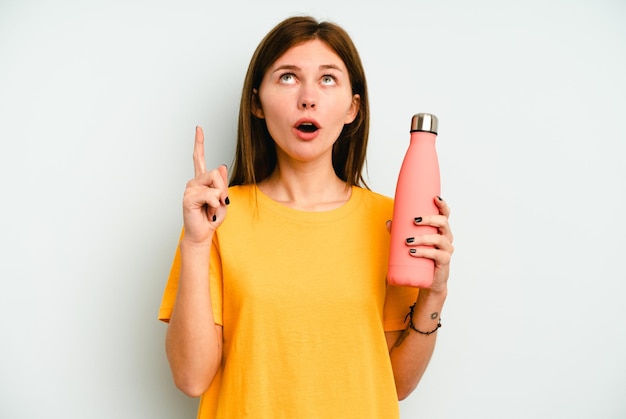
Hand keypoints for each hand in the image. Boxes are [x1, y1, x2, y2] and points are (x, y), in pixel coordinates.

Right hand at [181, 126, 228, 244]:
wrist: (203, 233)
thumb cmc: (211, 217)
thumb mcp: (223, 199)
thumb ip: (222, 183)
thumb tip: (220, 166)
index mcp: (202, 180)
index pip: (198, 158)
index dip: (199, 142)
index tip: (198, 128)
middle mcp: (194, 182)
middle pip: (215, 173)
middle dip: (222, 190)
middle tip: (217, 204)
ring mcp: (190, 188)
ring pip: (214, 184)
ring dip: (218, 199)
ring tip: (210, 208)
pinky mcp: (188, 197)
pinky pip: (210, 195)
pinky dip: (214, 204)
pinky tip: (206, 211)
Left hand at [386, 197, 453, 293]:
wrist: (429, 280)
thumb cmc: (422, 258)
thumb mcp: (411, 242)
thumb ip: (400, 232)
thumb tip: (389, 222)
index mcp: (441, 230)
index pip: (445, 214)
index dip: (443, 205)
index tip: (435, 198)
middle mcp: (447, 237)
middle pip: (443, 223)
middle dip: (429, 219)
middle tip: (414, 221)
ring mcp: (447, 250)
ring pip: (438, 239)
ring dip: (422, 238)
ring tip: (408, 241)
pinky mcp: (444, 262)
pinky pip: (436, 255)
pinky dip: (423, 253)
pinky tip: (413, 252)